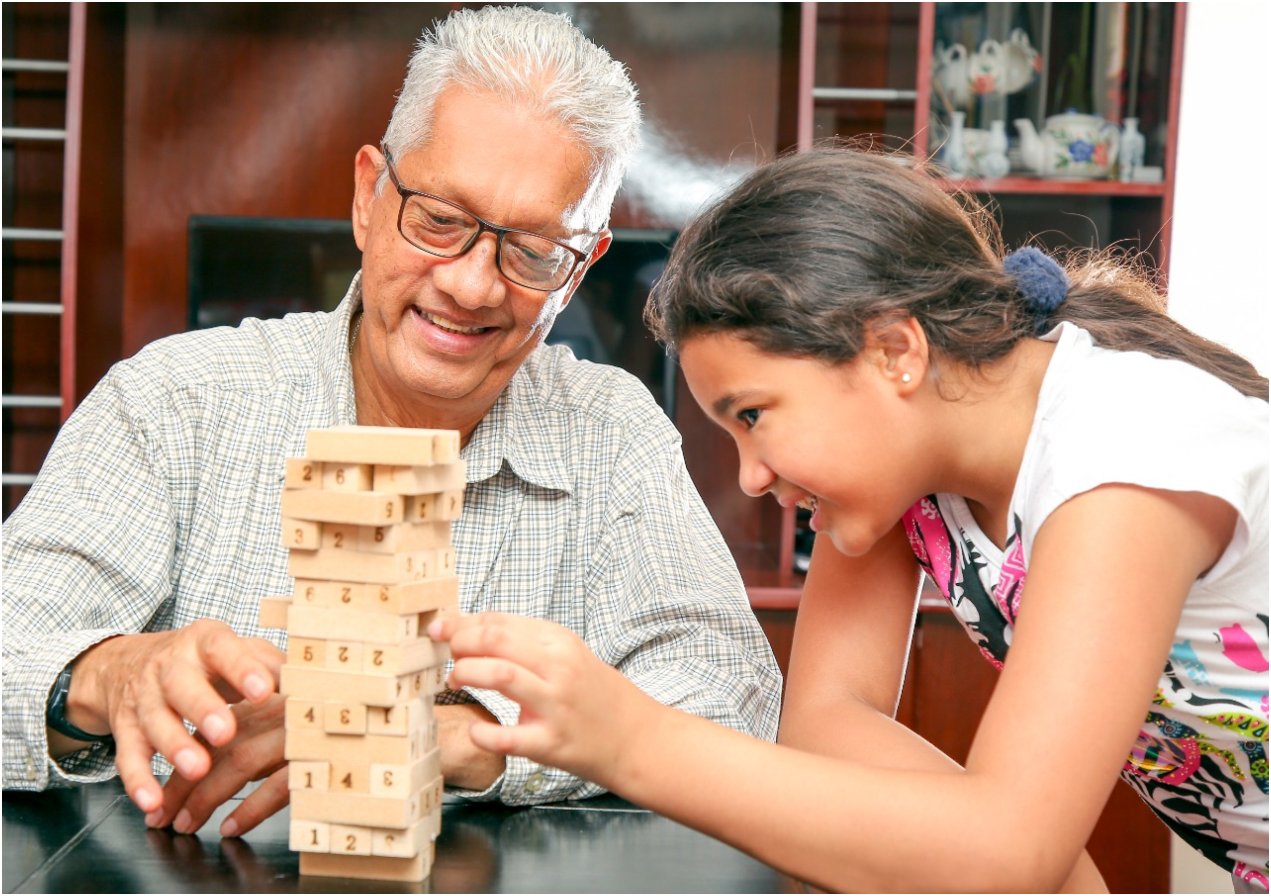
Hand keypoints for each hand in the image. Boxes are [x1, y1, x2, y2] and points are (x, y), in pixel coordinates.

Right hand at [67, 620, 283, 815]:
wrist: (126, 662)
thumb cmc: (202, 661)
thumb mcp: (236, 650)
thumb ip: (271, 664)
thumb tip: (311, 679)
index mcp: (205, 642)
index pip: (223, 650)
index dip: (242, 669)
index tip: (263, 690)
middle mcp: (169, 666)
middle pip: (182, 685)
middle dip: (203, 708)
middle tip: (224, 732)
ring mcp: (144, 698)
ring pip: (155, 721)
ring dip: (174, 746)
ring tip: (196, 769)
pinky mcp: (126, 728)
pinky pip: (128, 756)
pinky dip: (139, 781)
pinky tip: (153, 802)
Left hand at [429, 613, 656, 787]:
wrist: (637, 738)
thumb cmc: (595, 696)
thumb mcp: (568, 656)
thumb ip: (527, 643)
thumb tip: (474, 629)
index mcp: (559, 641)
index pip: (499, 620)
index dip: (462, 623)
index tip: (441, 629)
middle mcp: (558, 667)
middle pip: (495, 639)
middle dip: (459, 642)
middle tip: (446, 655)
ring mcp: (556, 705)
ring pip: (500, 674)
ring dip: (467, 674)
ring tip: (456, 681)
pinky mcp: (551, 743)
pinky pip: (506, 737)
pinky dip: (482, 733)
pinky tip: (476, 730)